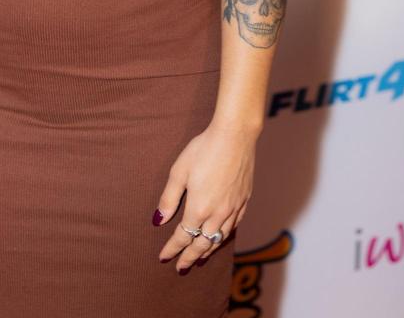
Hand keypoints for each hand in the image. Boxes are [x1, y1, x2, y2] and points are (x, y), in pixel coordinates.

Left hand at [154, 121, 257, 271]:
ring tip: (199, 258)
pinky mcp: (244, 200)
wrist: (235, 135)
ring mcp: (234, 208)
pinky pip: (233, 226)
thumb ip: (169, 198)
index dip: (172, 248)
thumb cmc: (204, 149)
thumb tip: (159, 220)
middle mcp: (218, 213)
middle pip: (203, 243)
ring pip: (220, 237)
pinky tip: (221, 236)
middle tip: (181, 267)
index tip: (164, 257)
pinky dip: (224, 236)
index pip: (183, 236)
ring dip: (208, 250)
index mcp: (199, 208)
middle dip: (190, 257)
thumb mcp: (179, 171)